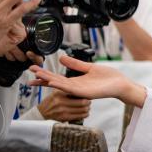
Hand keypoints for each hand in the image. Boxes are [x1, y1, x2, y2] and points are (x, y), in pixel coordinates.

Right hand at [30, 55, 146, 107]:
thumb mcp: (89, 68)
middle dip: (43, 76)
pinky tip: (53, 82)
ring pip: (61, 85)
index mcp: (76, 81)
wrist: (121, 84)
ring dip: (49, 80)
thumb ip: (76, 64)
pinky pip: (71, 89)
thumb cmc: (108, 78)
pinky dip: (61, 85)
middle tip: (30, 70)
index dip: (45, 74)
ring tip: (38, 75)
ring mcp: (80, 91)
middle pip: (56, 81)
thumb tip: (62, 58)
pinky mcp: (85, 93)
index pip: (57, 77)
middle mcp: (75, 87)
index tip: (34, 69)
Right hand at [38, 90, 90, 121]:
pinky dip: (84, 114)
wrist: (41, 113)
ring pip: (83, 110)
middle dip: (88, 102)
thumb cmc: (51, 101)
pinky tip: (84, 113)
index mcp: (60, 93)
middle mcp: (61, 102)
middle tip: (88, 101)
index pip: (77, 93)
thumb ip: (67, 89)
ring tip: (86, 107)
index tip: (86, 94)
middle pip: (83, 102)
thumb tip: (81, 88)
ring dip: (87, 109)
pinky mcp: (64, 118)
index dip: (84, 94)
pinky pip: (80, 116)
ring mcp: (63, 111)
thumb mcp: (56, 92)